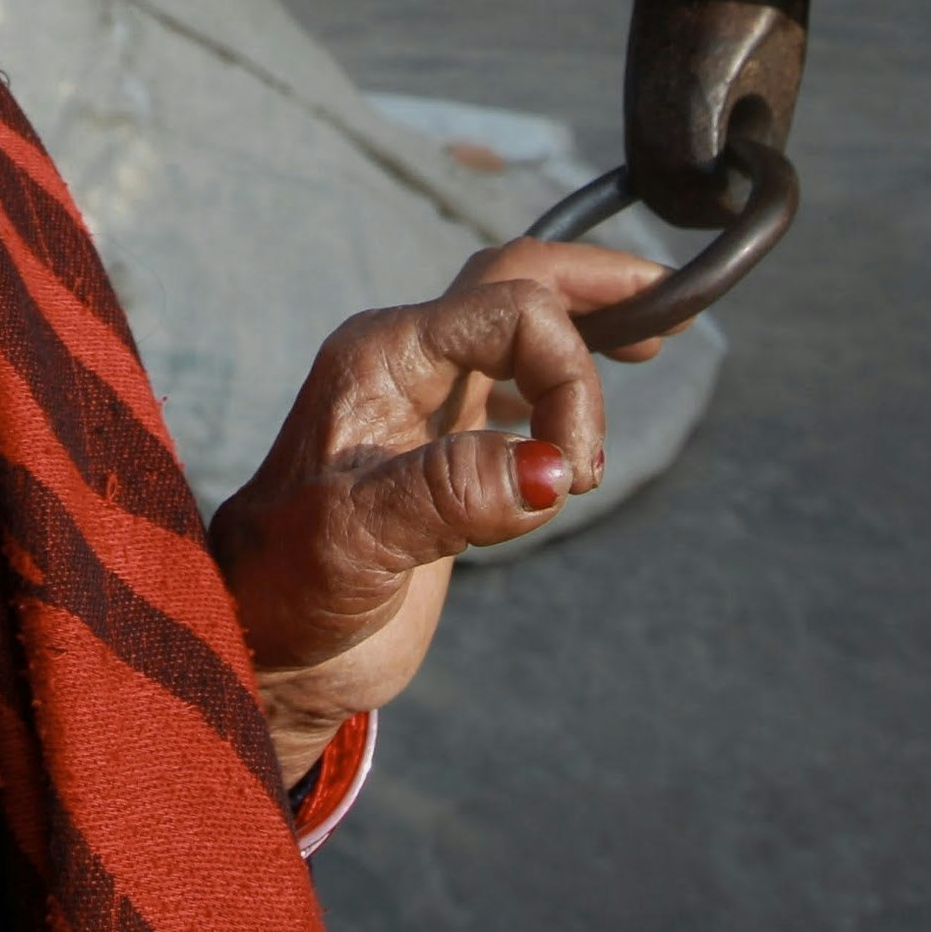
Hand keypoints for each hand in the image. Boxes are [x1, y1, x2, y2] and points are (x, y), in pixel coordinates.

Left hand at [204, 237, 676, 783]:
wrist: (265, 648)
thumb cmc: (289, 591)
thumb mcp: (360, 542)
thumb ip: (450, 495)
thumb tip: (552, 468)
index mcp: (382, 356)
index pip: (510, 311)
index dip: (568, 374)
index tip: (579, 471)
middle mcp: (403, 362)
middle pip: (511, 282)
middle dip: (590, 284)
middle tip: (665, 298)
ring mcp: (421, 403)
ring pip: (513, 324)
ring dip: (580, 327)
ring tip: (647, 341)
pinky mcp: (438, 450)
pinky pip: (509, 384)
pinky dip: (559, 384)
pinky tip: (584, 418)